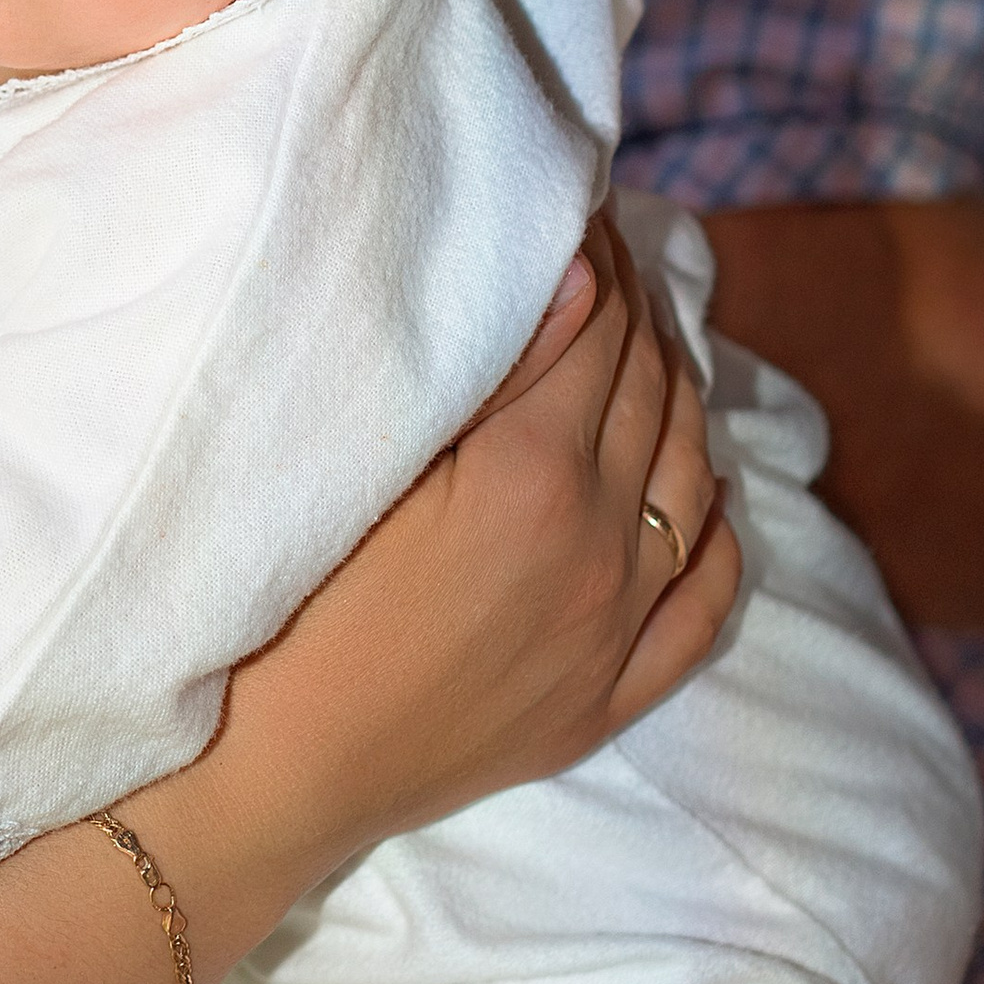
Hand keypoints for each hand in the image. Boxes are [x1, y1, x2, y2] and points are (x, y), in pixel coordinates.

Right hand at [164, 213, 735, 902]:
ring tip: (644, 346)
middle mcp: (600, 547)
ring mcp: (615, 630)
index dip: (594, 252)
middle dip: (636, 309)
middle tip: (607, 256)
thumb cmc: (280, 602)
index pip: (599, 326)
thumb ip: (488, 372)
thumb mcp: (368, 466)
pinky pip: (708, 599)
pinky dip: (719, 528)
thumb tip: (579, 277)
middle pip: (653, 390)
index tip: (577, 208)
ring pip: (694, 479)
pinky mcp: (607, 699)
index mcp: (534, 475)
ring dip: (679, 397)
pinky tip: (707, 488)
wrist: (264, 774)